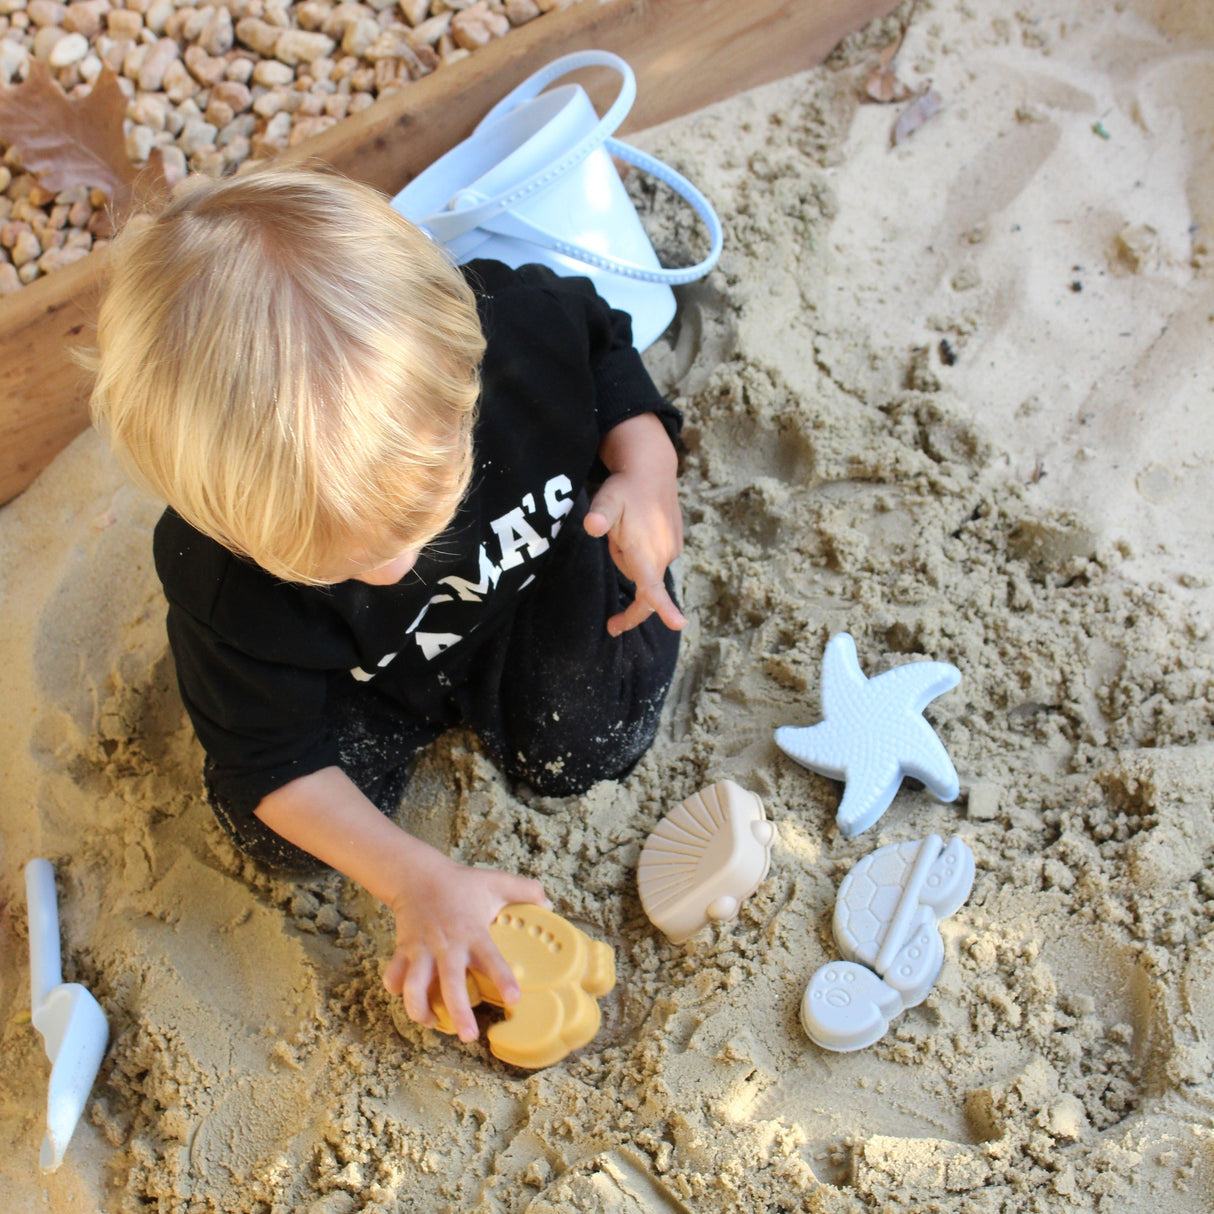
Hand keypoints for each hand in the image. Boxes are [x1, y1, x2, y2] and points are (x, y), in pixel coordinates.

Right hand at [380, 856, 549, 1041]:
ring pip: (414, 986)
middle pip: (449, 984)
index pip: (490, 958)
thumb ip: (526, 890)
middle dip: (458, 1012)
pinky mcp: (403, 952)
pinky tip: (412, 1000)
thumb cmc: (461, 883)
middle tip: (469, 1036)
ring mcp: (421, 950)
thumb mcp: (496, 881)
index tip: (513, 999)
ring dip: (420, 1009)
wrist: (417, 875)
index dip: (502, 978)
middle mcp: (446, 945)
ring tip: (432, 1023)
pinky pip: (393, 977)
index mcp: (472, 932)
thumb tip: (550, 904)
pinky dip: (397, 992)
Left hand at [584, 413, 686, 636]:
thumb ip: (600, 515)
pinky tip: (638, 526)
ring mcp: (672, 550)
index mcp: (647, 552)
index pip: (654, 588)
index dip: (665, 608)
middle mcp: (664, 555)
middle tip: (615, 534)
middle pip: (639, 583)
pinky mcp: (675, 545)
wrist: (652, 470)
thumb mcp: (607, 499)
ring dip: (630, 555)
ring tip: (626, 526)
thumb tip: (591, 525)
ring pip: (644, 570)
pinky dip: (641, 550)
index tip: (678, 624)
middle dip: (622, 563)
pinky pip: (652, 560)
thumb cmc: (626, 488)